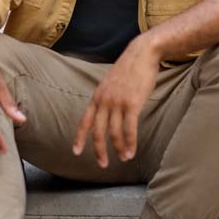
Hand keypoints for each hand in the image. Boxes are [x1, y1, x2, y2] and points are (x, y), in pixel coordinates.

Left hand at [72, 35, 159, 167]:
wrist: (142, 53)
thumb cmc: (129, 68)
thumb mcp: (111, 82)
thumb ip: (107, 97)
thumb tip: (108, 112)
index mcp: (97, 96)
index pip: (85, 121)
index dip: (79, 137)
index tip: (76, 152)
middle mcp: (104, 100)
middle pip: (97, 131)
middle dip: (99, 150)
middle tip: (102, 164)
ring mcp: (117, 102)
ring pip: (114, 133)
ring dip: (118, 149)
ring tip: (123, 158)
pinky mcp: (132, 104)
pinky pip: (129, 129)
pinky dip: (130, 143)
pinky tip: (131, 152)